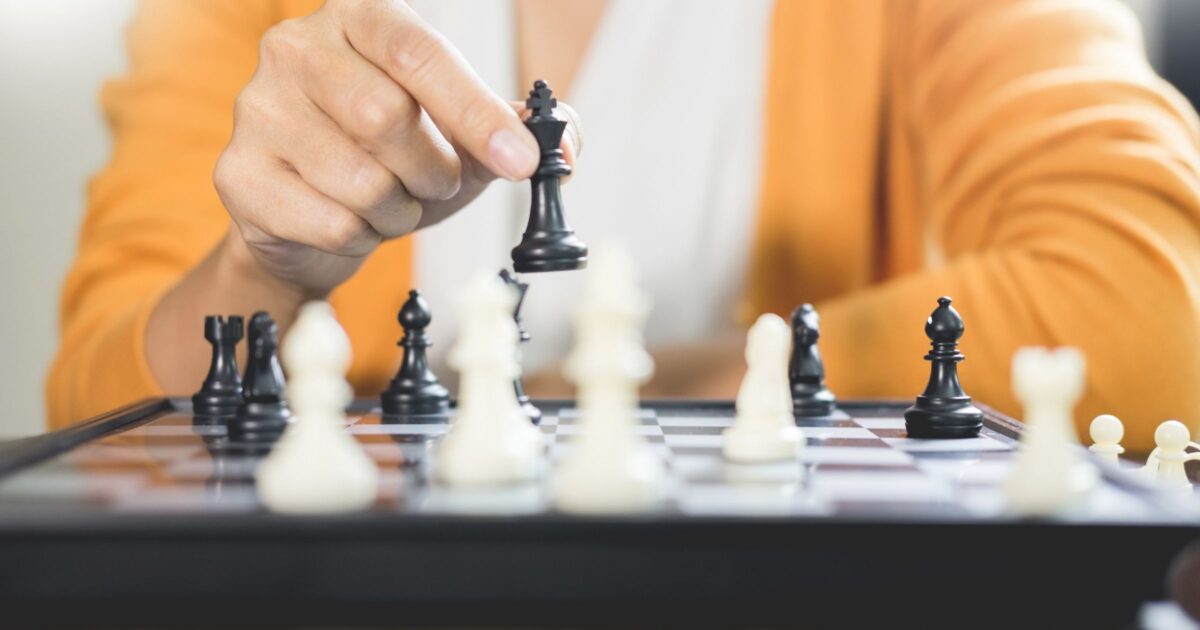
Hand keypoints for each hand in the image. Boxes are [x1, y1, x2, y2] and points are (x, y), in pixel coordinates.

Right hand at [213, 0, 579, 293]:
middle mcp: (296, 48)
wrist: (315, 219)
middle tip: (438, 182)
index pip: (417, 53)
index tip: (519, 160)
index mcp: (359, 19)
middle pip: (385, 116)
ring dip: (399, 210)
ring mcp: (256, 107)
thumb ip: (520, 132)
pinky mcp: (236, 173)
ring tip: (390, 202)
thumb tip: (564, 146)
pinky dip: (362, 237)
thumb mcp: (465, 139)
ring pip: (360, 179)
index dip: (474, 112)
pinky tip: (352, 222)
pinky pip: (329, 221)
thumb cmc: (395, 162)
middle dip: (434, 170)